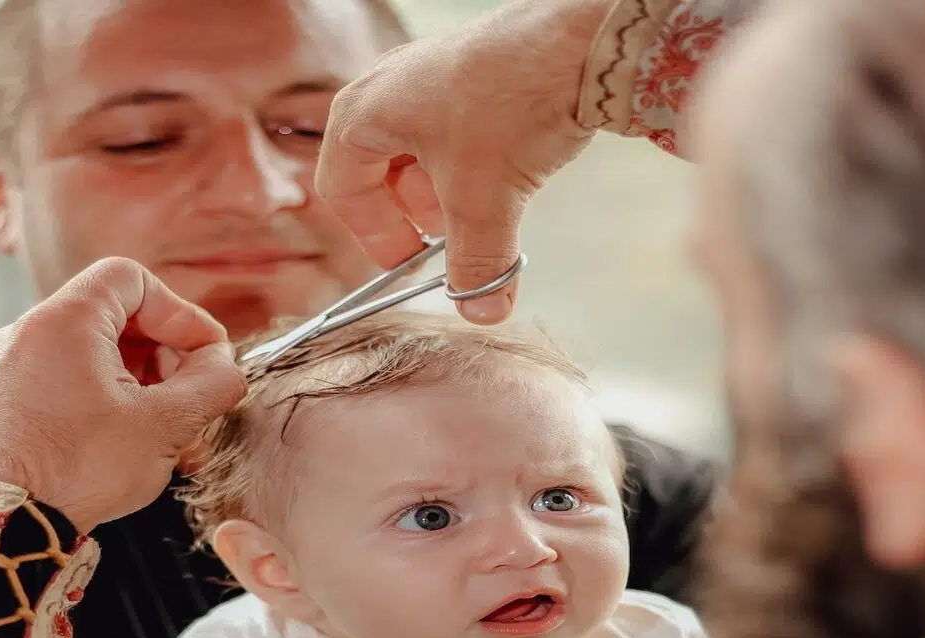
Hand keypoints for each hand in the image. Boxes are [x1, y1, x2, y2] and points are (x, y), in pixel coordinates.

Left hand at [0, 257, 246, 532]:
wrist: (2, 529)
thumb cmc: (75, 473)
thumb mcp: (164, 426)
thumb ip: (211, 385)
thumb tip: (227, 367)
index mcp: (62, 320)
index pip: (131, 279)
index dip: (179, 313)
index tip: (204, 356)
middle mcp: (21, 332)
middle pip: (111, 319)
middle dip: (163, 359)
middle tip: (190, 403)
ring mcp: (0, 368)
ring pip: (86, 357)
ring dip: (135, 387)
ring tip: (163, 437)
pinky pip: (57, 383)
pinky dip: (97, 402)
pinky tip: (122, 446)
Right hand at [315, 0, 606, 324]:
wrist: (581, 39)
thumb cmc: (512, 100)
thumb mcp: (485, 201)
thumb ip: (477, 265)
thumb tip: (481, 312)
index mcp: (363, 113)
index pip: (343, 193)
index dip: (378, 240)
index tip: (414, 268)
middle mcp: (386, 88)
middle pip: (379, 174)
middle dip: (417, 218)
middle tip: (450, 243)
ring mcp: (427, 75)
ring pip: (420, 154)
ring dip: (447, 196)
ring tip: (485, 214)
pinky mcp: (469, 71)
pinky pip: (453, 131)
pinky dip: (471, 166)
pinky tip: (507, 178)